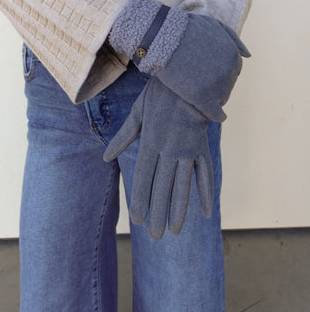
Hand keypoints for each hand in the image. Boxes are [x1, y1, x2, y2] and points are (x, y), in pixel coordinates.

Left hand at [103, 77, 213, 239]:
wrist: (190, 76)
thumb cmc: (160, 93)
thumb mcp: (138, 111)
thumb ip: (123, 136)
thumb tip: (106, 158)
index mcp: (152, 141)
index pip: (144, 177)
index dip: (141, 199)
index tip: (138, 220)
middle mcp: (170, 149)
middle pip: (164, 186)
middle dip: (159, 212)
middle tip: (155, 236)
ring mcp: (189, 149)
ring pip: (184, 185)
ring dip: (180, 209)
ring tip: (175, 231)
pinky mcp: (202, 147)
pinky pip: (205, 173)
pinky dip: (206, 193)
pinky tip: (205, 212)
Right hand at [155, 13, 250, 121]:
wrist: (163, 36)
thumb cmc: (185, 29)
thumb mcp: (215, 26)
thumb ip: (233, 39)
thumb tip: (248, 55)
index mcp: (234, 57)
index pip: (231, 74)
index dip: (216, 75)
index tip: (201, 74)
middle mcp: (230, 71)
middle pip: (226, 87)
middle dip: (214, 87)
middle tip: (193, 83)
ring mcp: (218, 85)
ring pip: (220, 100)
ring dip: (210, 99)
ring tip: (192, 93)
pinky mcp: (204, 98)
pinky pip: (215, 114)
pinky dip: (213, 115)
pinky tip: (204, 114)